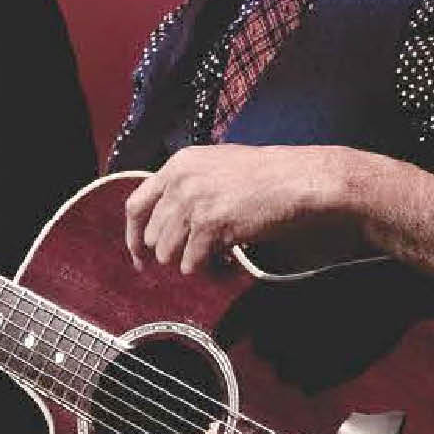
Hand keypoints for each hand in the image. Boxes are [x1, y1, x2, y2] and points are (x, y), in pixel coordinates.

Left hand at [124, 144, 353, 275]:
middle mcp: (180, 181)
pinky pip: (192, 263)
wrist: (299, 179)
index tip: (139, 256)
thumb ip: (187, 185)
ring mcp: (193, 203)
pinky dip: (208, 269)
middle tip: (199, 256)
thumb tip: (168, 222)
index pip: (136, 206)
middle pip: (152, 236)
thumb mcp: (216, 166)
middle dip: (173, 252)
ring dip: (191, 261)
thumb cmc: (267, 175)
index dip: (133, 236)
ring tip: (218, 255)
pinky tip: (229, 258)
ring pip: (168, 253)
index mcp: (178, 164)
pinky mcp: (210, 225)